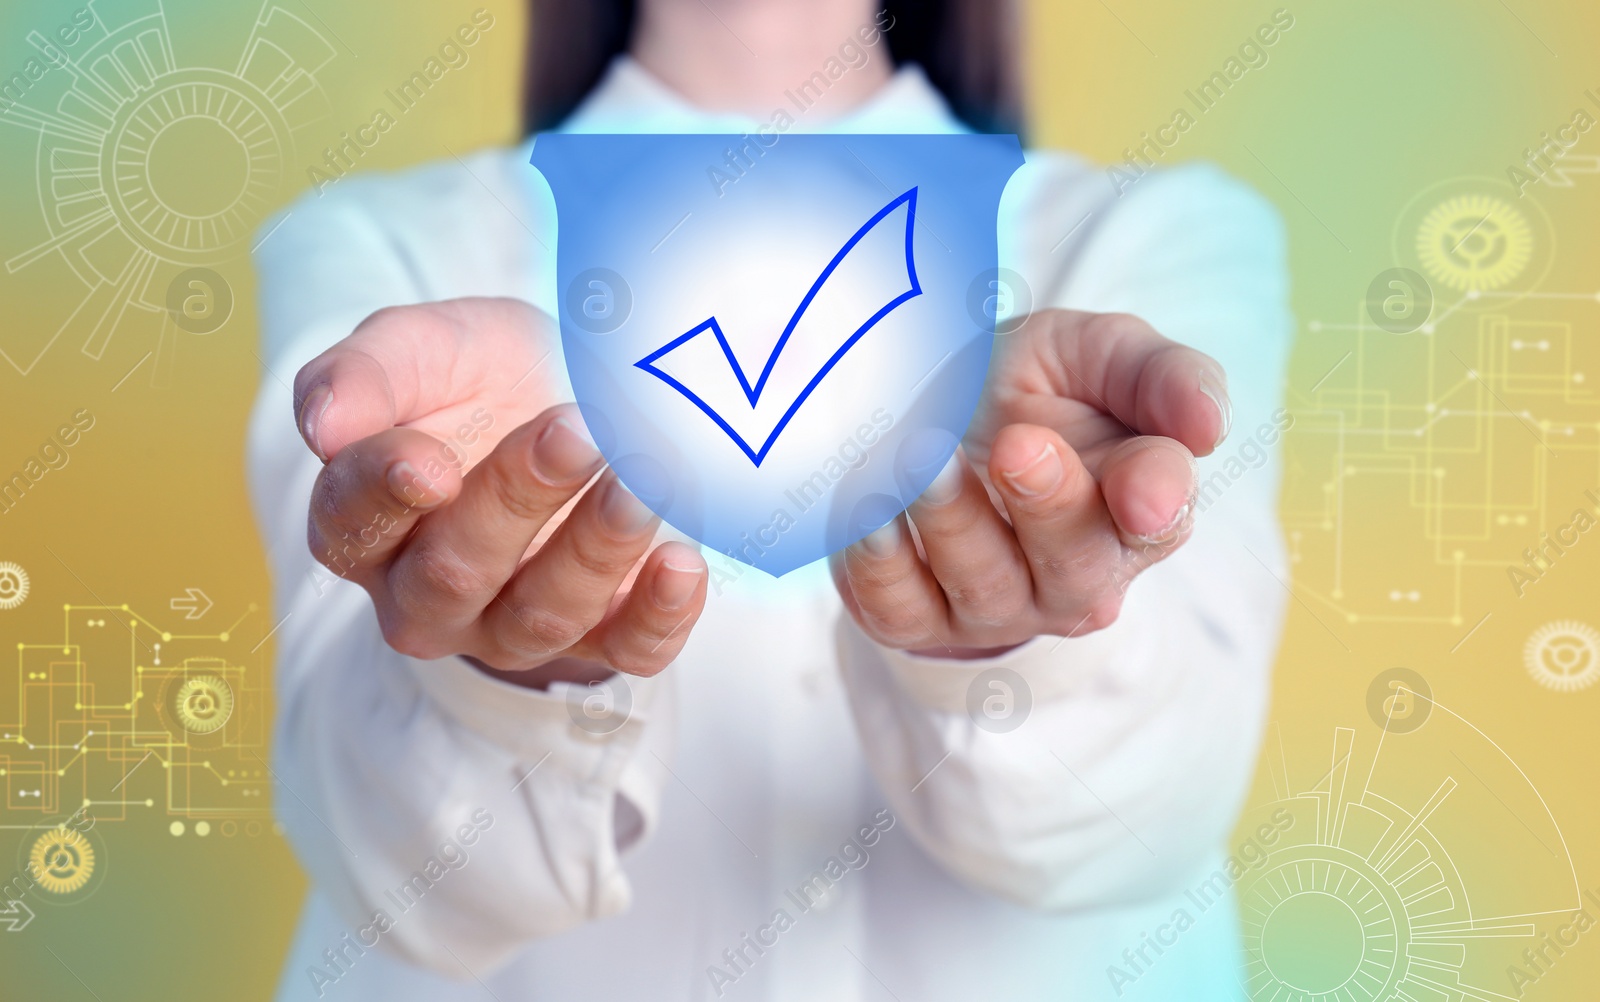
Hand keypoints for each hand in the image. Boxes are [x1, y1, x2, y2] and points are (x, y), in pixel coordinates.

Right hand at [294, 297, 708, 684]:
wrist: (575, 393)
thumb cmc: (482, 376)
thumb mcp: (424, 347)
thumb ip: (366, 374)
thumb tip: (322, 425)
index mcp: (362, 523)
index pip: (352, 524)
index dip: (387, 494)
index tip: (433, 462)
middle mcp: (427, 593)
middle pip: (456, 573)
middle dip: (519, 501)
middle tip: (577, 430)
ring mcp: (512, 624)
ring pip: (542, 616)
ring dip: (596, 548)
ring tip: (640, 477)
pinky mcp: (601, 636)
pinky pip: (626, 652)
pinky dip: (659, 617)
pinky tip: (682, 563)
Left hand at [831, 310, 1228, 656]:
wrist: (933, 406)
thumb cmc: (1035, 388)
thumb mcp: (1101, 355)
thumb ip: (1163, 378)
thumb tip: (1210, 424)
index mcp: (1138, 512)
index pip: (1159, 516)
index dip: (1152, 498)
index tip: (1137, 485)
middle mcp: (1074, 577)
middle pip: (1076, 566)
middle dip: (1048, 506)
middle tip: (1016, 445)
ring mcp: (994, 607)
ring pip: (984, 586)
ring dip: (952, 522)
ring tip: (919, 458)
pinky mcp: (914, 619)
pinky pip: (898, 606)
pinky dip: (878, 560)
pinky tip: (866, 504)